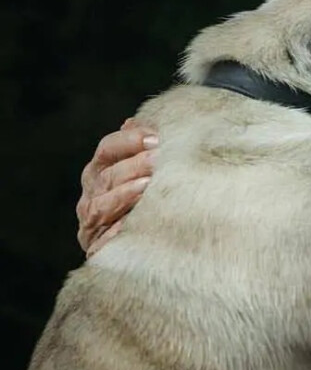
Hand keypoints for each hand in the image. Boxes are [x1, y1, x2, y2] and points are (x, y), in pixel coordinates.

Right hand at [77, 118, 157, 255]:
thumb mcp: (146, 168)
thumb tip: (134, 122)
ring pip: (101, 206)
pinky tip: (132, 224)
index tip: (157, 138)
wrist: (147, 245)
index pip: (109, 148)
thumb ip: (141, 146)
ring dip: (124, 195)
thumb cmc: (148, 197)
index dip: (130, 141)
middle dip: (134, 166)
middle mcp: (92, 193)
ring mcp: (91, 222)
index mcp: (101, 169)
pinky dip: (116, 232)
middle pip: (108, 175)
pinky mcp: (96, 248)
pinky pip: (103, 241)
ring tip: (147, 186)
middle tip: (159, 160)